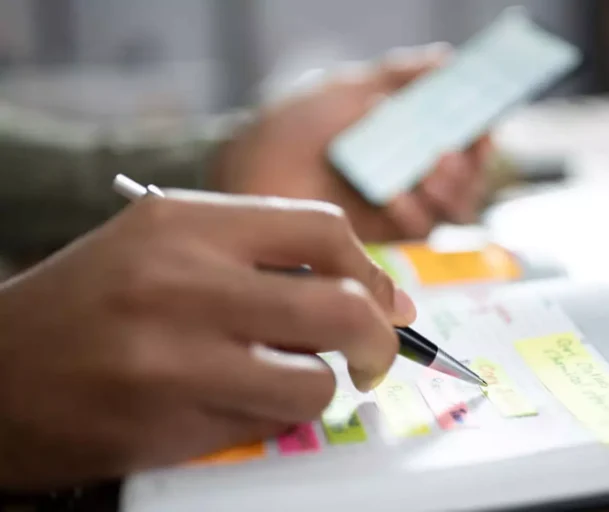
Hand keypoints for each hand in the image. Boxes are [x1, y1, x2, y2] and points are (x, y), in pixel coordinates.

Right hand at [0, 191, 414, 489]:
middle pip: (340, 305)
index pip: (320, 228)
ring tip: (289, 377)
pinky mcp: (168, 424)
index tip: (384, 298)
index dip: (370, 268)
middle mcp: (182, 280)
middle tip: (375, 354)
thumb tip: (378, 295)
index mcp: (184, 222)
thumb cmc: (89, 305)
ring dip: (321, 385)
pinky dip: (276, 416)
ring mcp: (175, 357)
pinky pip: (269, 424)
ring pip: (315, 379)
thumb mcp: (166, 248)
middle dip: (380, 338)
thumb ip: (266, 261)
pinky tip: (242, 402)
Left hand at [210, 44, 492, 241]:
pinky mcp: (379, 235)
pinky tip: (395, 194)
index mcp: (405, 134)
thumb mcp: (348, 89)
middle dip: (467, 163)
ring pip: (449, 204)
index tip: (482, 128)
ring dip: (449, 186)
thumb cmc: (296, 126)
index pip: (462, 136)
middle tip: (452, 151)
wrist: (252, 169)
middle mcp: (407, 171)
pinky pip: (417, 227)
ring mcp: (396, 205)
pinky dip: (414, 209)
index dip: (478, 134)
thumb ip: (398, 75)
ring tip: (431, 167)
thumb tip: (447, 58)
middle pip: (465, 174)